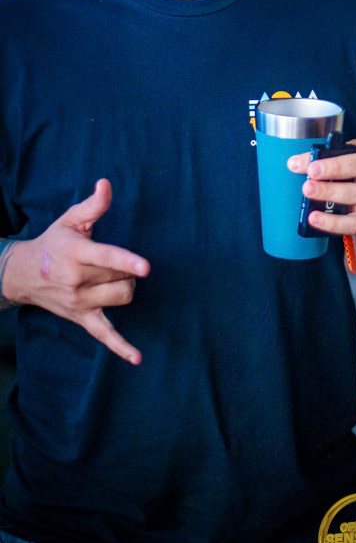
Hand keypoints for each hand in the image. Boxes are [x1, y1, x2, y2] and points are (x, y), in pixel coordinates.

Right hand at [1, 180, 149, 363]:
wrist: (23, 274)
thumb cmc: (54, 242)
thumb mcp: (71, 220)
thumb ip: (93, 205)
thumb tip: (106, 184)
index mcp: (76, 254)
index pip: (106, 258)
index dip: (127, 261)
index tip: (145, 267)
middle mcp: (76, 281)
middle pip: (120, 278)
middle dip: (126, 269)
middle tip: (113, 261)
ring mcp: (79, 302)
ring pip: (121, 298)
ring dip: (126, 286)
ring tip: (115, 278)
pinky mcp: (82, 318)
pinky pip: (105, 336)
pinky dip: (121, 347)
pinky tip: (137, 358)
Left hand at [287, 139, 355, 237]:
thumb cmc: (352, 179)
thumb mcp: (341, 164)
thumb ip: (320, 160)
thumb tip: (294, 163)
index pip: (355, 151)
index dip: (333, 158)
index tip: (311, 164)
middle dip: (334, 169)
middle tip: (310, 174)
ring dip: (330, 192)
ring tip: (308, 192)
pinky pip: (353, 223)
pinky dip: (333, 222)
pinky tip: (315, 218)